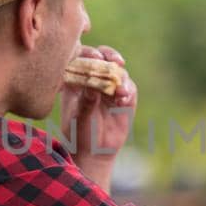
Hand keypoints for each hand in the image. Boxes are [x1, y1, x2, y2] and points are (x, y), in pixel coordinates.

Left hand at [61, 44, 136, 181]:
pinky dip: (128, 89)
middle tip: (114, 61)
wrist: (93, 152)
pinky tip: (123, 96)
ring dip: (120, 76)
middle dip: (110, 56)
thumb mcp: (79, 117)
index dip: (90, 53)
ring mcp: (110, 87)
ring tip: (119, 89)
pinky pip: (129, 88)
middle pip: (104, 57)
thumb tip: (93, 86)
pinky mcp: (124, 98)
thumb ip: (86, 101)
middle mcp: (94, 78)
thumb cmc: (78, 133)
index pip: (83, 56)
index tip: (95, 58)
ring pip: (118, 71)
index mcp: (76, 78)